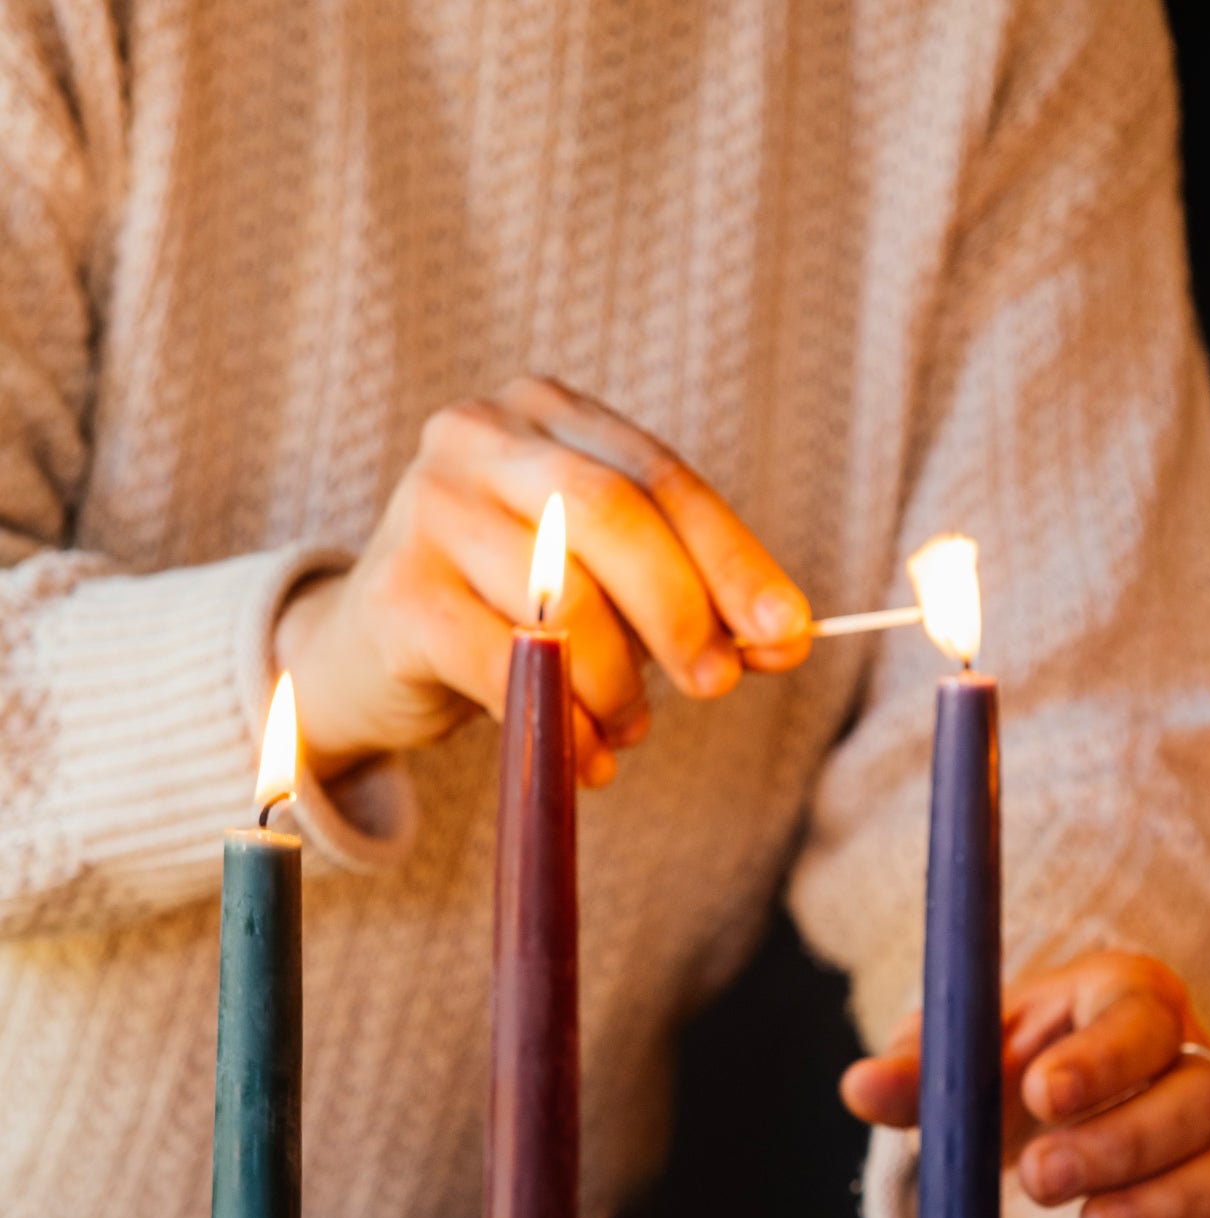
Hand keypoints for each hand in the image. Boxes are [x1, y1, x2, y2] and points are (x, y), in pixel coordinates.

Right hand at [274, 377, 812, 786]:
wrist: (369, 655)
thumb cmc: (509, 610)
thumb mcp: (607, 587)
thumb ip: (690, 598)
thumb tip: (784, 637)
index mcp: (546, 414)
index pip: (661, 478)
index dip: (733, 559)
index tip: (789, 632)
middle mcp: (478, 438)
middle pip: (611, 516)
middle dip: (680, 611)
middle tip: (715, 685)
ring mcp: (427, 508)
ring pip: (562, 597)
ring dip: (617, 685)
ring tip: (629, 728)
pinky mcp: (397, 594)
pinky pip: (508, 666)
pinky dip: (564, 725)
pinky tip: (585, 758)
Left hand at [841, 950, 1209, 1217]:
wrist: (1024, 1126)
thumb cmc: (996, 1069)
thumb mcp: (953, 1059)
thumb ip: (918, 1071)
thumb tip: (860, 1088)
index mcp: (1126, 1000)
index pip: (1140, 1020)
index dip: (1101, 1059)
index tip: (1040, 1094)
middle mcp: (1186, 1065)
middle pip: (1196, 1098)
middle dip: (1124, 1142)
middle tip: (1040, 1175)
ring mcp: (1206, 1146)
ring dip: (1160, 1207)